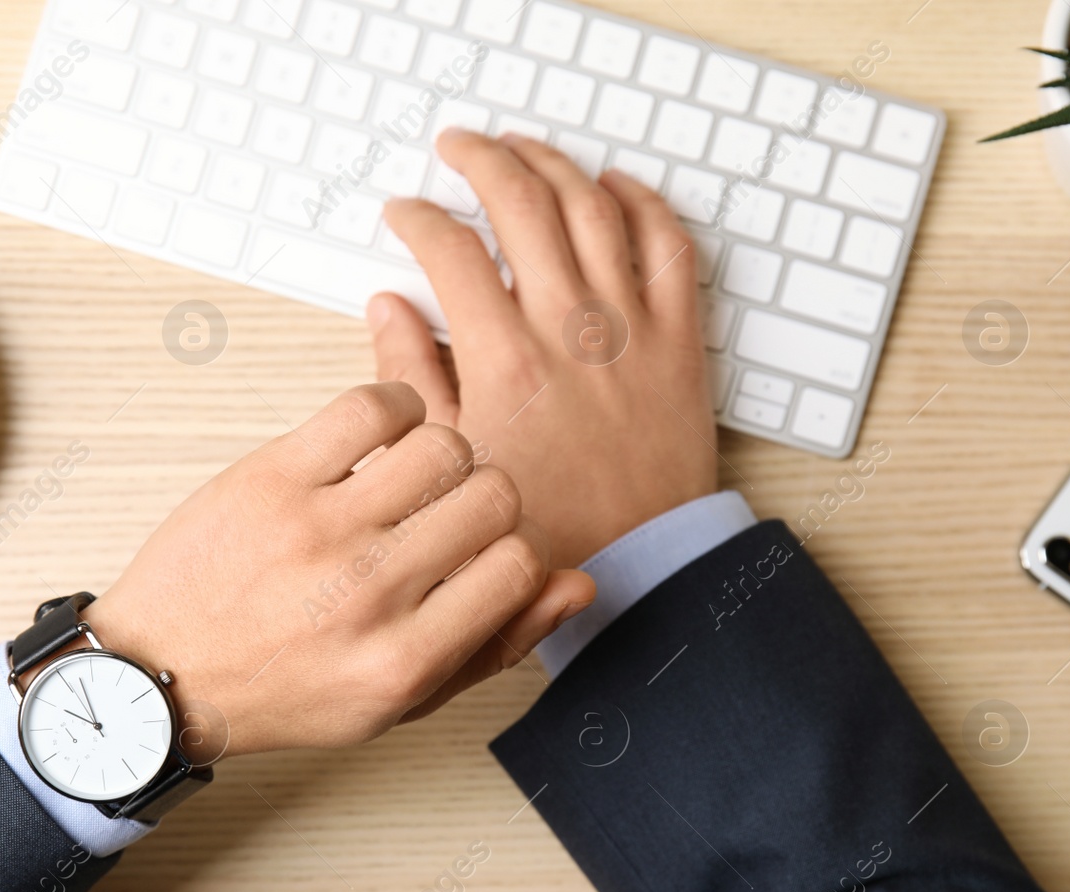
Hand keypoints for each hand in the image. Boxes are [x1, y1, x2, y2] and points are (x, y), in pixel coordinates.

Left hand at [83, 383, 594, 759]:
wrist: (161, 676)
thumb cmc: (281, 689)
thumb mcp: (397, 702)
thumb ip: (493, 646)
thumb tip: (575, 585)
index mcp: (403, 661)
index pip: (520, 565)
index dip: (518, 550)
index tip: (489, 552)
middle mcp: (366, 596)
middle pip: (492, 498)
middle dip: (485, 502)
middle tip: (447, 516)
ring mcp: (316, 532)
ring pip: (442, 447)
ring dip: (442, 456)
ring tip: (413, 480)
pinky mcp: (271, 479)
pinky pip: (369, 407)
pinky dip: (392, 409)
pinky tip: (379, 442)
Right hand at [370, 130, 720, 569]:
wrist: (642, 565)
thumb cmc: (549, 527)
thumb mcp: (454, 460)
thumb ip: (415, 377)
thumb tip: (389, 309)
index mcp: (505, 361)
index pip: (451, 250)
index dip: (419, 218)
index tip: (405, 213)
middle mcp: (570, 330)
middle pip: (522, 203)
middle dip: (481, 159)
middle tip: (458, 149)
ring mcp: (631, 329)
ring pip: (592, 207)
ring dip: (553, 164)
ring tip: (523, 149)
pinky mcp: (680, 340)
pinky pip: (668, 245)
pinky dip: (642, 202)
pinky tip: (615, 187)